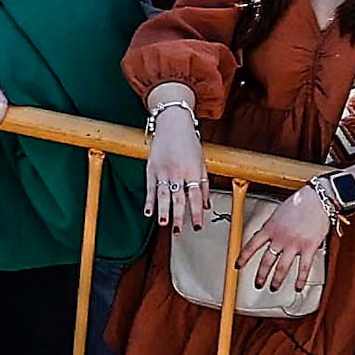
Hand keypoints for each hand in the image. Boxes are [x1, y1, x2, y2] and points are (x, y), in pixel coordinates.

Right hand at [144, 105, 215, 231]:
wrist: (172, 123)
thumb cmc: (189, 143)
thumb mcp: (202, 162)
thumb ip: (204, 185)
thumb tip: (206, 206)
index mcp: (193, 171)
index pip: (195, 197)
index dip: (196, 213)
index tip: (197, 226)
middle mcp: (178, 172)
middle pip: (178, 198)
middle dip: (179, 216)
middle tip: (179, 231)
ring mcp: (163, 170)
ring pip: (163, 194)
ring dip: (163, 211)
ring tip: (163, 224)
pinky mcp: (151, 168)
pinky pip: (150, 187)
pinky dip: (149, 200)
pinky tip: (148, 212)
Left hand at [240, 186, 343, 302]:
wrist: (317, 199)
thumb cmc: (300, 202)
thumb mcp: (279, 213)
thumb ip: (273, 226)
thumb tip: (269, 236)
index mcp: (270, 228)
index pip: (252, 245)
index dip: (243, 257)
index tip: (238, 265)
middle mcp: (280, 238)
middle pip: (266, 261)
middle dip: (261, 275)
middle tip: (258, 284)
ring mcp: (294, 244)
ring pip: (282, 267)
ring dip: (277, 280)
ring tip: (273, 287)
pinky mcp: (309, 248)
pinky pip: (304, 268)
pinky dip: (300, 280)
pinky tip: (298, 287)